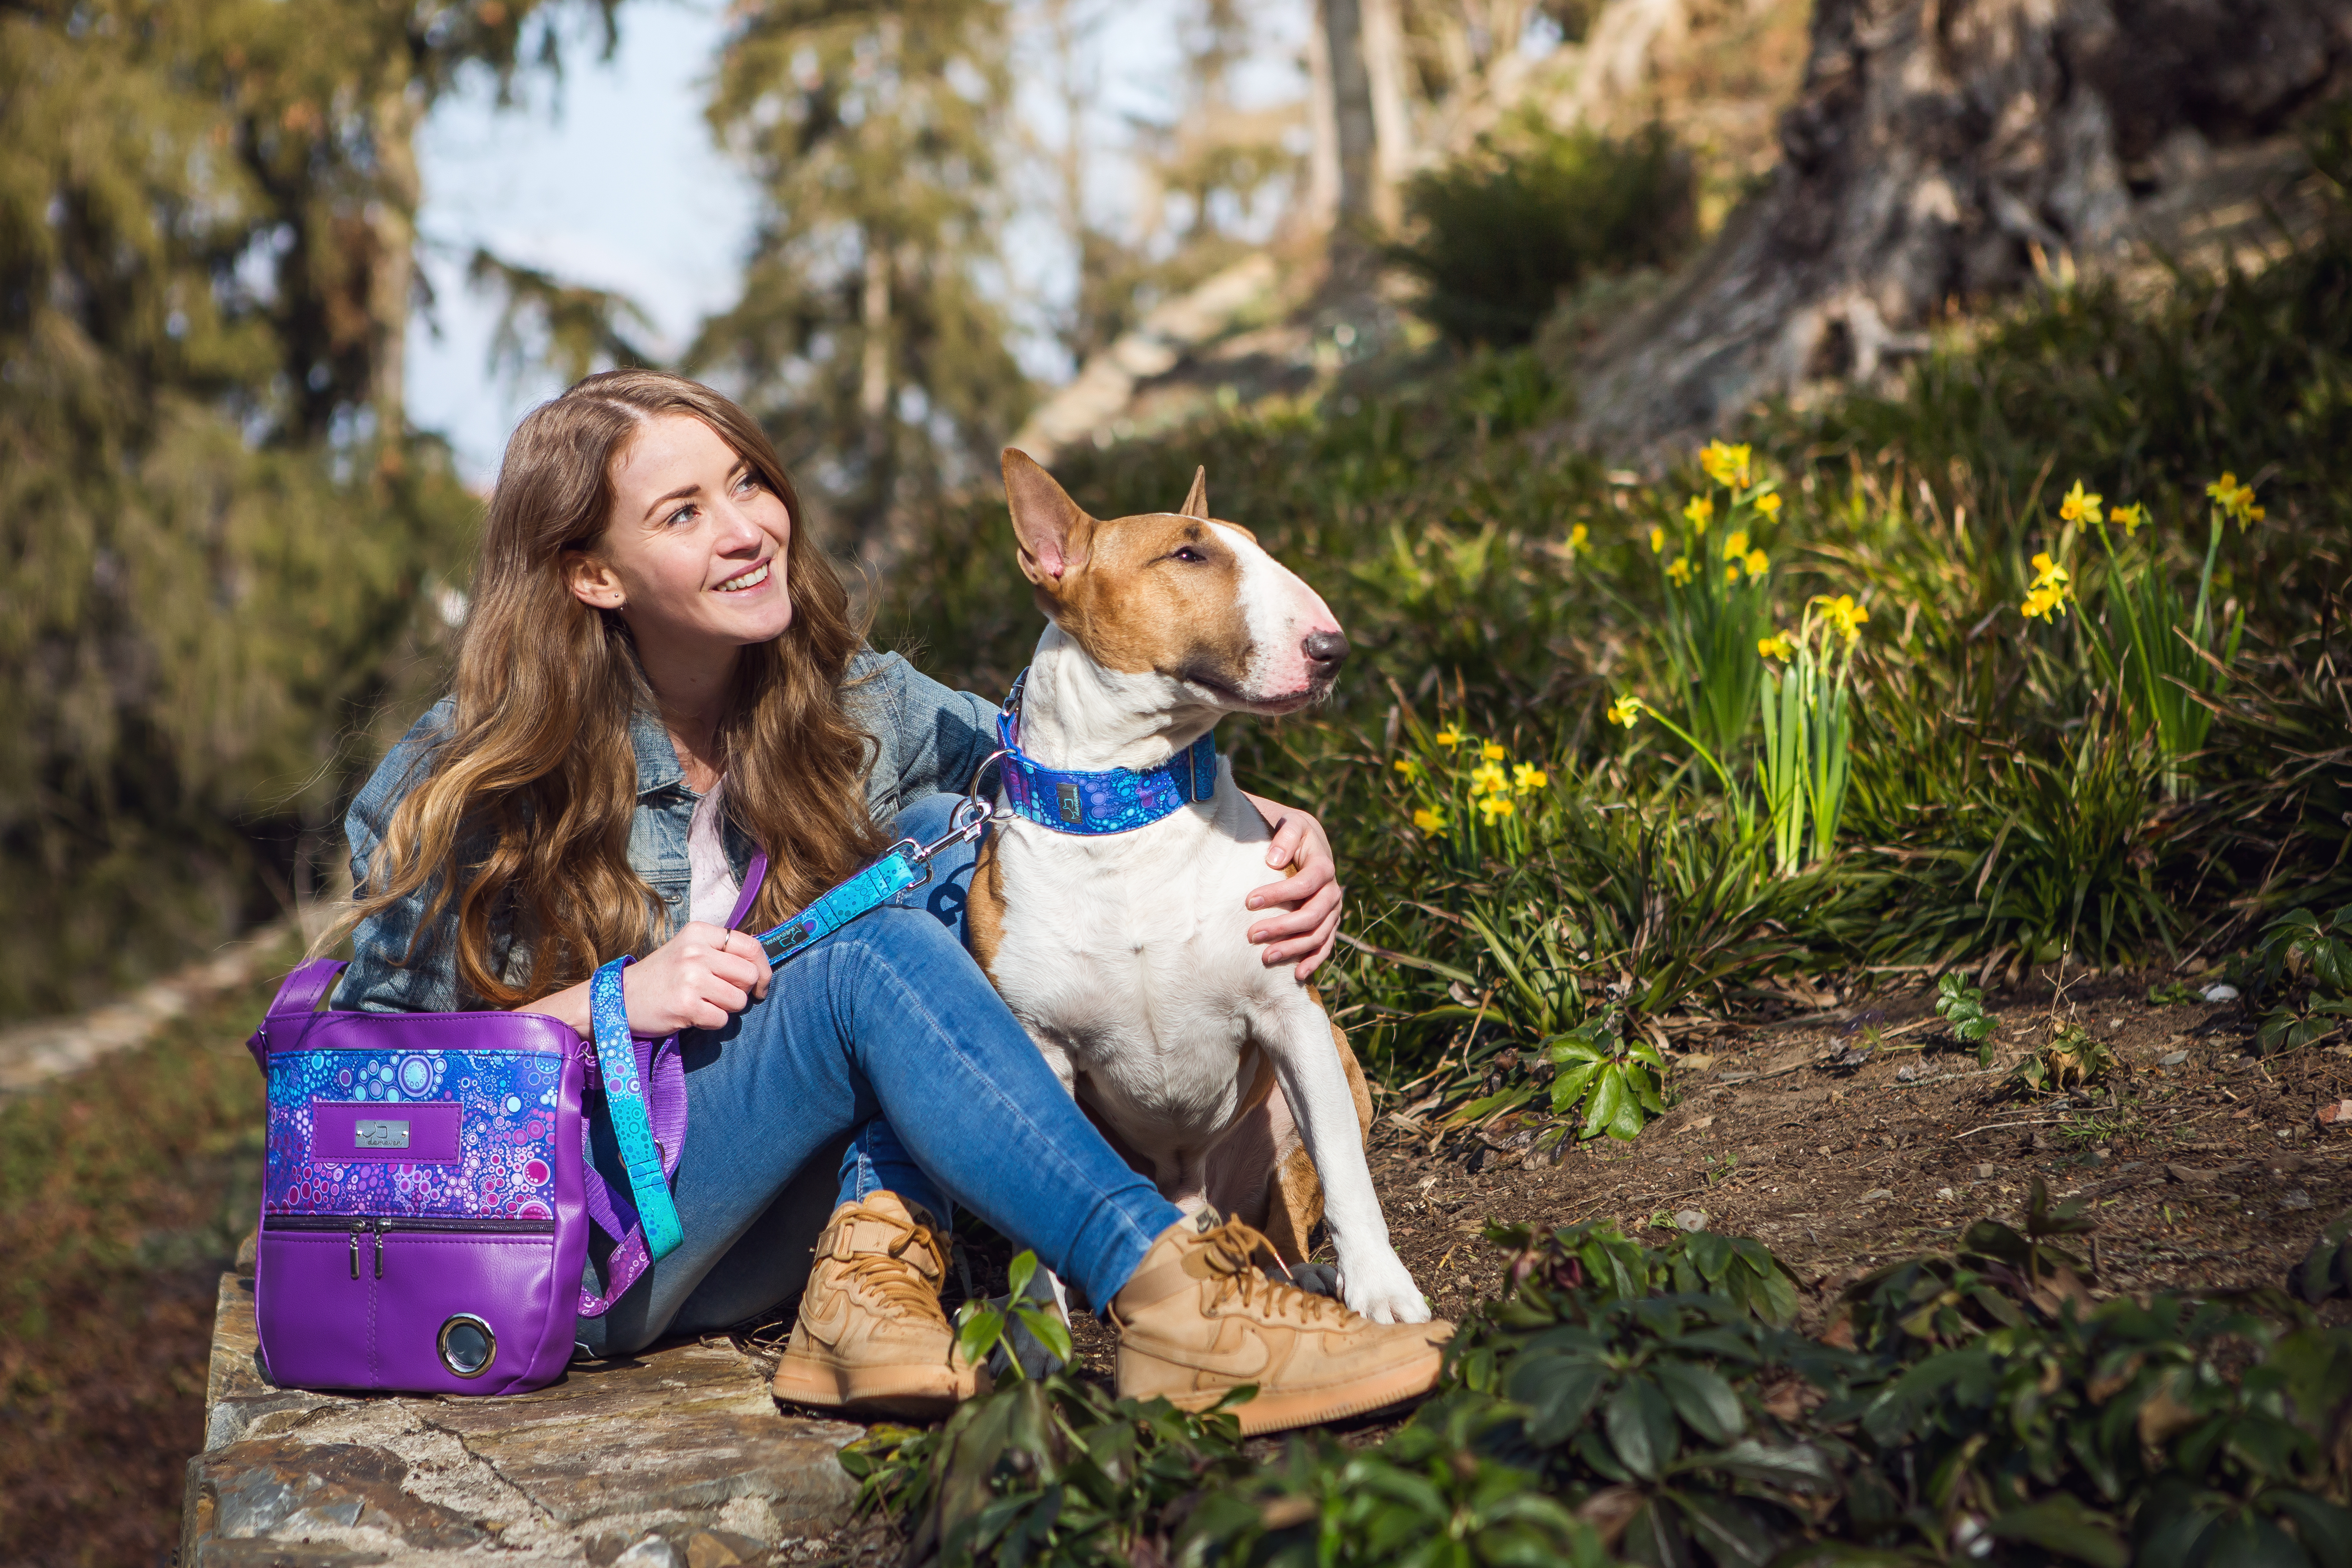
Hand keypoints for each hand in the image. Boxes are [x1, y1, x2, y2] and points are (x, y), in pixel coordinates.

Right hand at [622, 922, 771, 1034]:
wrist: (621, 997)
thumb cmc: (661, 976)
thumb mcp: (689, 950)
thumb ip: (721, 953)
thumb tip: (760, 968)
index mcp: (699, 933)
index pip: (751, 946)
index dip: (763, 968)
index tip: (759, 983)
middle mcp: (696, 952)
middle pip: (750, 975)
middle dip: (743, 991)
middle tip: (724, 996)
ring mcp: (691, 978)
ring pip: (739, 1000)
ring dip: (726, 1008)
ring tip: (704, 1003)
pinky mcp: (686, 1006)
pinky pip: (721, 1019)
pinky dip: (711, 1022)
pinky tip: (693, 1015)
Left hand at [1239, 791, 1342, 980]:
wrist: (1305, 841)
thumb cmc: (1290, 832)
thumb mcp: (1290, 824)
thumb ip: (1285, 837)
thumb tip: (1274, 860)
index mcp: (1324, 865)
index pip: (1305, 884)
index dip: (1279, 894)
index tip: (1248, 902)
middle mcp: (1332, 891)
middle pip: (1313, 915)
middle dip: (1283, 927)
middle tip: (1252, 935)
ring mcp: (1332, 911)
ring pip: (1319, 935)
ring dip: (1294, 949)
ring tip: (1265, 958)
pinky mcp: (1328, 924)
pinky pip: (1325, 946)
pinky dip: (1313, 961)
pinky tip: (1297, 975)